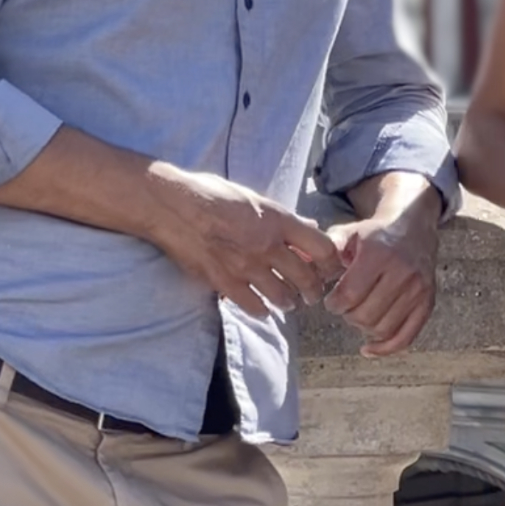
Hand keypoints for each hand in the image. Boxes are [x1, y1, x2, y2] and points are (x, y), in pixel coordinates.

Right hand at [144, 163, 343, 315]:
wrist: (172, 206)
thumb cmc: (212, 194)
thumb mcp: (255, 198)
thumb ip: (284, 217)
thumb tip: (310, 226)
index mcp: (278, 220)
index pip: (322, 247)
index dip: (332, 261)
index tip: (331, 268)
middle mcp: (267, 245)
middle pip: (306, 277)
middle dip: (314, 289)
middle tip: (313, 294)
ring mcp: (246, 267)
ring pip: (282, 296)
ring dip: (290, 302)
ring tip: (290, 302)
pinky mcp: (224, 282)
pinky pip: (253, 306)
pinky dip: (262, 311)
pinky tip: (264, 310)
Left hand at [324, 187, 441, 357]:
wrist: (413, 228)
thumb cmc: (375, 235)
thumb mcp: (349, 233)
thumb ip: (325, 249)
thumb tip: (302, 264)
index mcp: (380, 254)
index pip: (350, 295)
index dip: (334, 304)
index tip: (332, 300)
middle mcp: (402, 272)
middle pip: (366, 316)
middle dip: (348, 315)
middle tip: (346, 306)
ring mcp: (418, 289)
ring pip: (383, 329)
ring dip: (364, 328)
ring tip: (359, 314)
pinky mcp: (428, 303)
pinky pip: (406, 337)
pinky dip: (385, 349)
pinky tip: (368, 348)